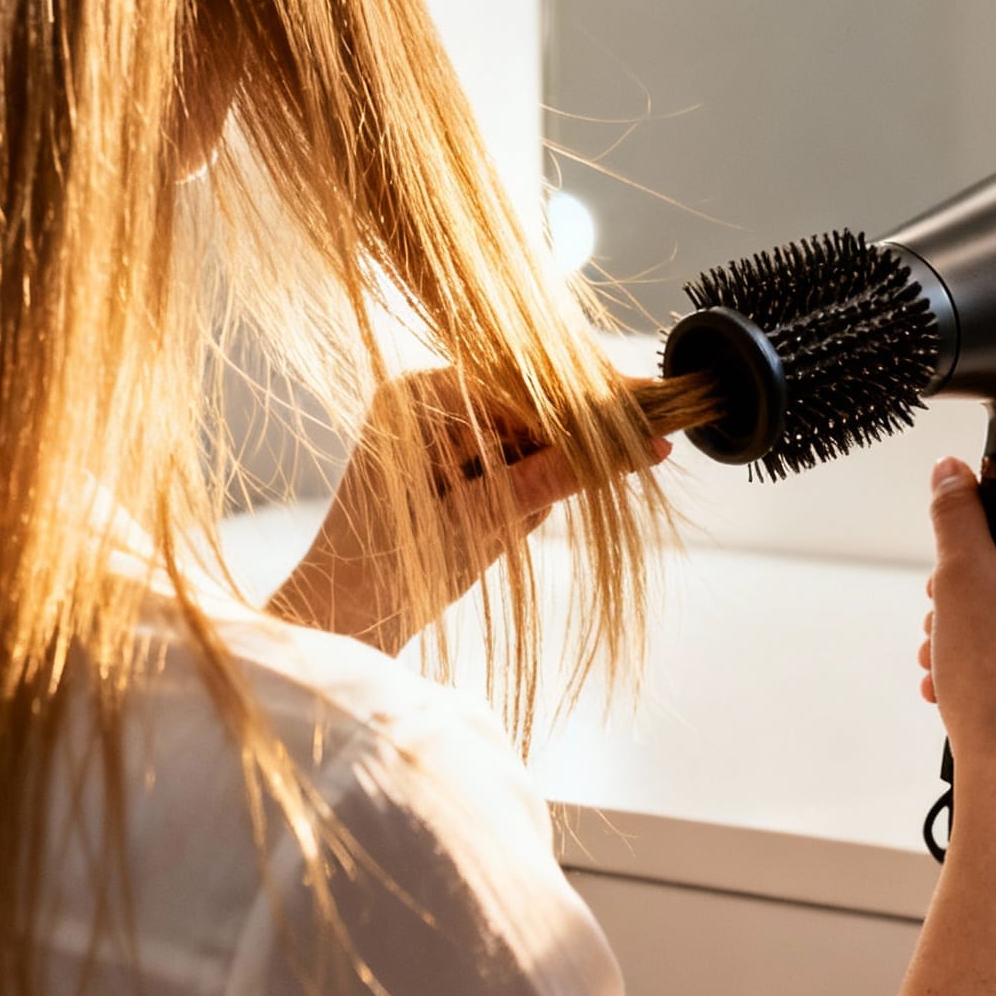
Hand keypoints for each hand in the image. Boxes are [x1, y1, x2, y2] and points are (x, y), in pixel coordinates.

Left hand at [272, 368, 671, 654]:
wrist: (345, 617)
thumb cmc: (397, 567)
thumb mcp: (489, 520)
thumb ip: (564, 475)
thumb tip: (643, 446)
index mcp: (422, 395)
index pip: (525, 377)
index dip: (589, 397)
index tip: (650, 407)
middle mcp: (426, 398)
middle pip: (530, 400)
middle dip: (563, 445)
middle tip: (617, 464)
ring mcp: (435, 426)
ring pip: (527, 434)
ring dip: (537, 480)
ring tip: (495, 530)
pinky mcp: (446, 457)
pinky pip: (509, 460)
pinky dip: (520, 495)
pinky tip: (491, 530)